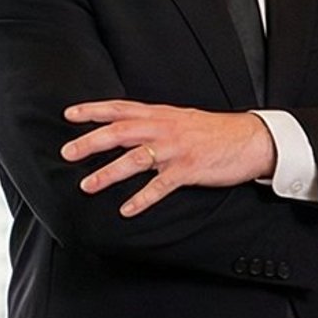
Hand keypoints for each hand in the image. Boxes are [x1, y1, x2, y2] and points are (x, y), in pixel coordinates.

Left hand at [63, 100, 274, 215]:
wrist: (250, 139)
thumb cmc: (215, 131)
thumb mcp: (182, 118)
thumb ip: (155, 122)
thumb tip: (129, 127)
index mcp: (160, 115)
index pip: (120, 108)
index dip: (93, 110)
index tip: (69, 115)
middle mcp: (164, 129)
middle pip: (119, 132)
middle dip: (90, 142)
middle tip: (67, 152)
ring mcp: (175, 149)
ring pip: (134, 159)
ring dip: (108, 173)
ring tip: (87, 185)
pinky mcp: (188, 169)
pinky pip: (160, 186)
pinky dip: (142, 199)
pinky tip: (127, 209)